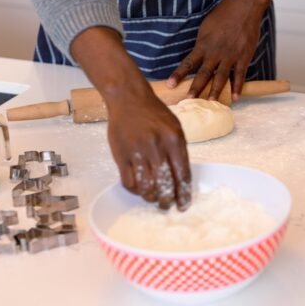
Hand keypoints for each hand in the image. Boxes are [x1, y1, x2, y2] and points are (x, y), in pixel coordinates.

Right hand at [107, 92, 191, 210]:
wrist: (128, 100)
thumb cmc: (154, 114)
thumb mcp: (175, 128)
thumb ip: (179, 151)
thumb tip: (182, 179)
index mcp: (174, 140)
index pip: (182, 174)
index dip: (184, 193)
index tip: (184, 205)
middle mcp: (156, 147)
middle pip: (165, 184)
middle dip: (168, 200)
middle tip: (167, 205)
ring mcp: (137, 151)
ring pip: (146, 186)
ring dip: (151, 198)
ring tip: (154, 199)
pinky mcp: (120, 155)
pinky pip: (128, 182)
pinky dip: (135, 190)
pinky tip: (140, 189)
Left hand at [167, 0, 276, 101]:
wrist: (244, 6)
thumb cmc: (224, 14)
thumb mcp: (206, 27)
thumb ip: (202, 43)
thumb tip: (197, 56)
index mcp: (204, 44)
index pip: (188, 63)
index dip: (178, 75)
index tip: (170, 85)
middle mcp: (216, 52)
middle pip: (204, 74)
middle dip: (195, 88)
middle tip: (189, 101)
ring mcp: (230, 56)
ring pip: (221, 77)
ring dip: (215, 91)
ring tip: (210, 103)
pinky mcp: (244, 57)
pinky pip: (239, 75)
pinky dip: (237, 87)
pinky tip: (235, 97)